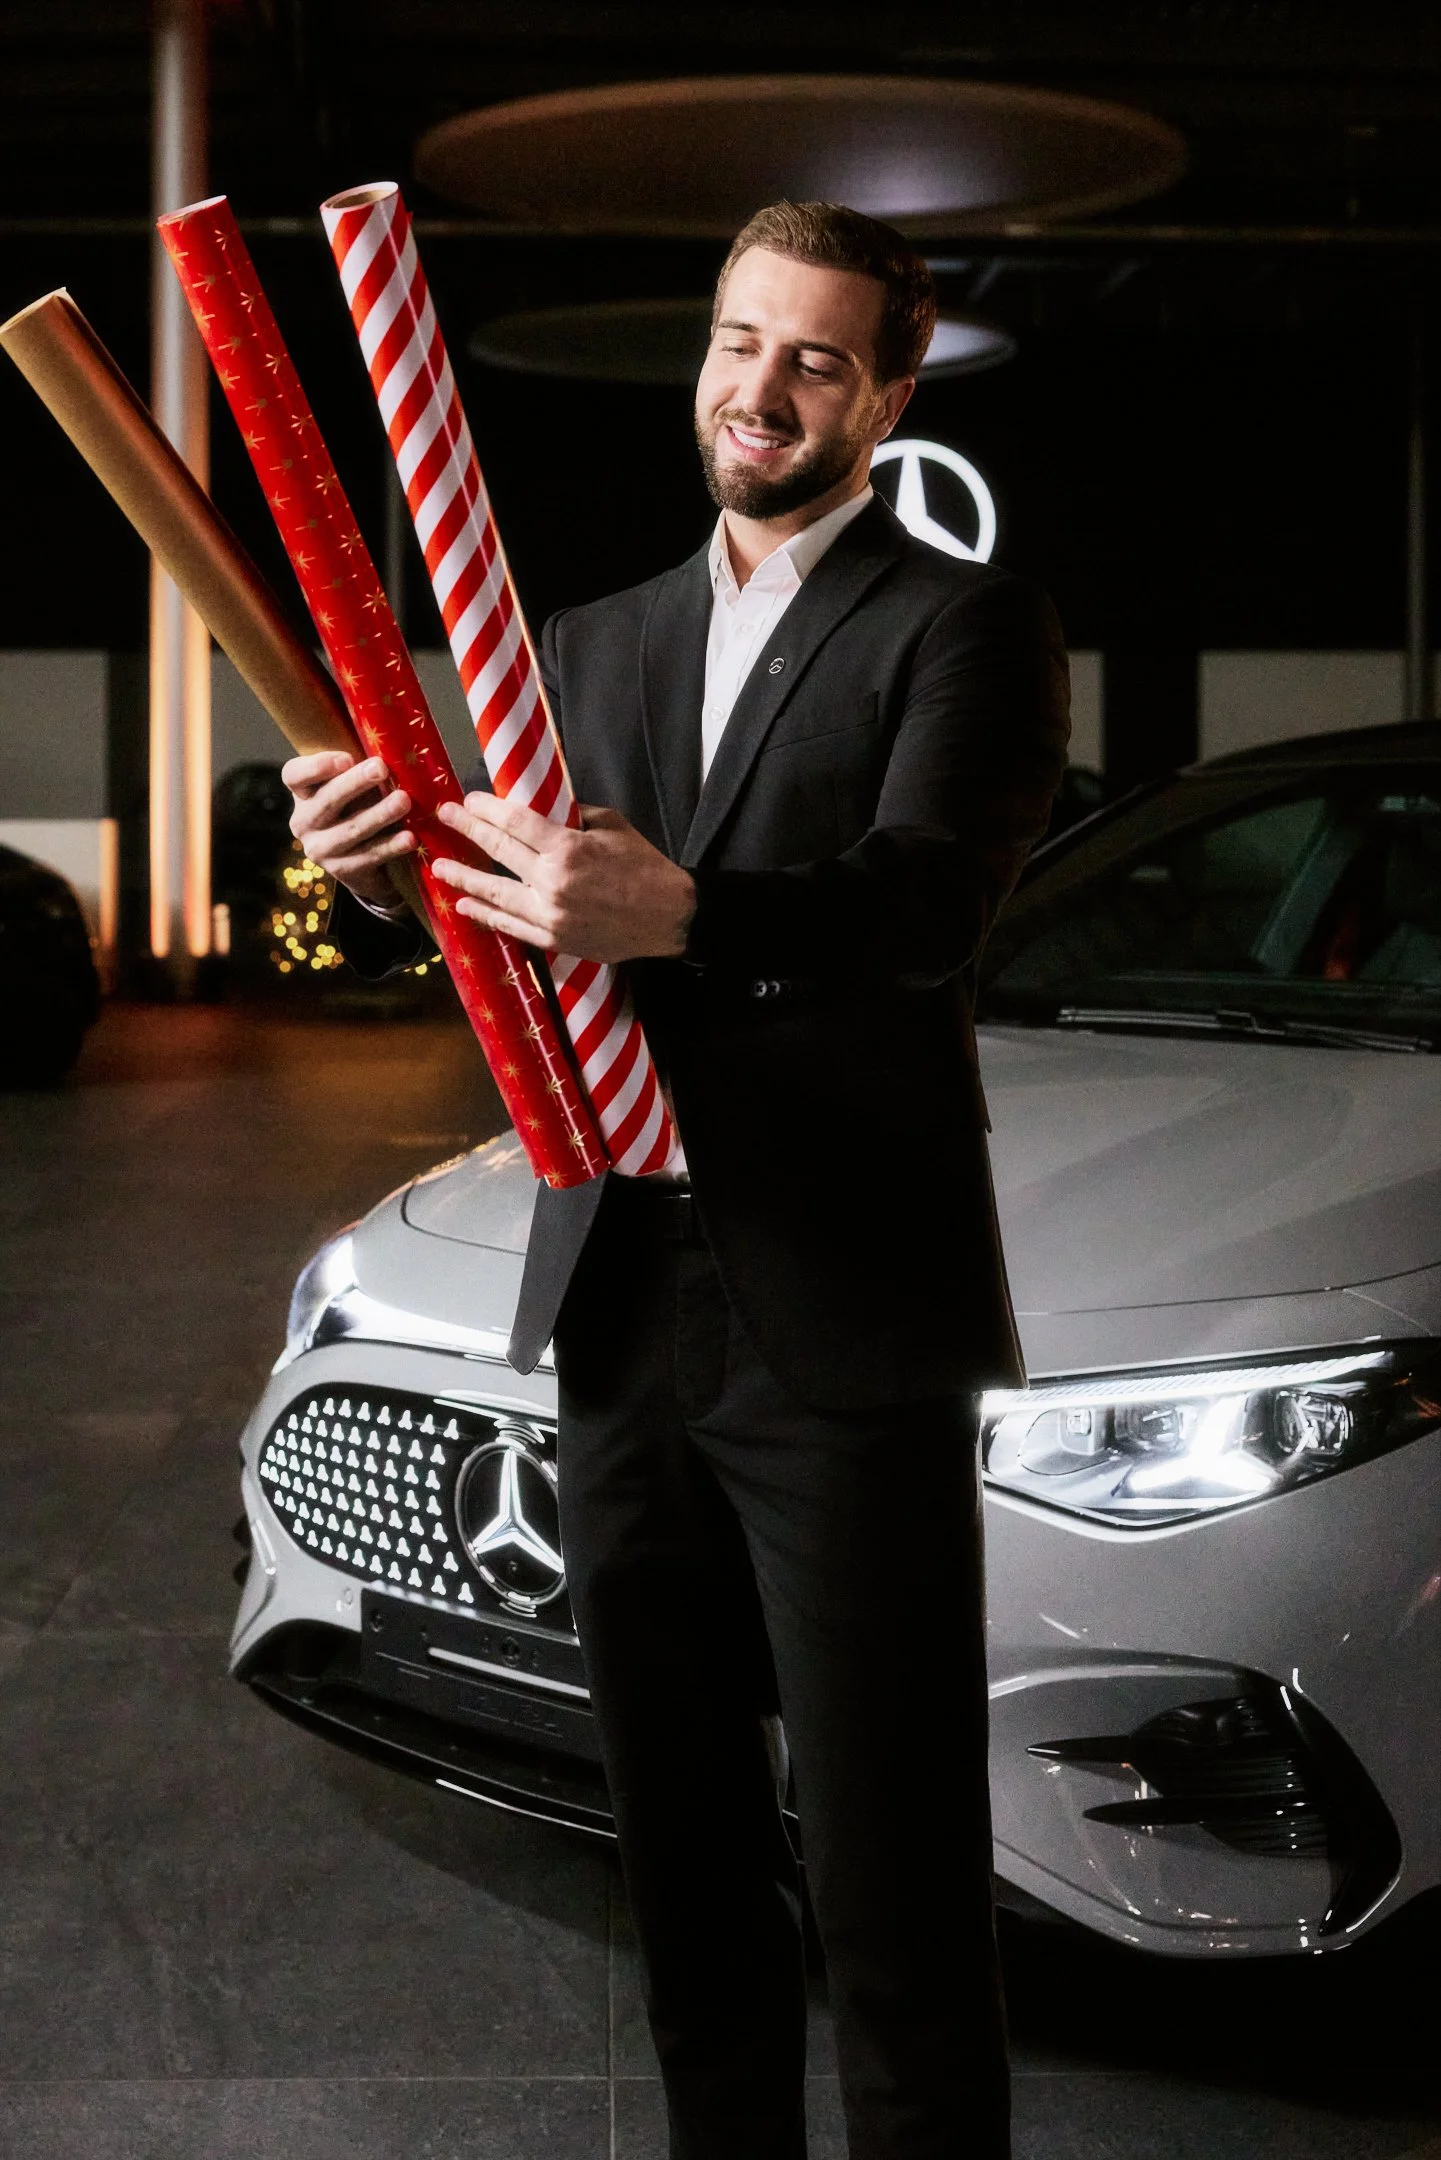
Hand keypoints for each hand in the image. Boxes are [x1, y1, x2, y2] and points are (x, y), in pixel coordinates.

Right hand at [282, 751, 415, 911]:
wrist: (362, 862)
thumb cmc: (360, 807)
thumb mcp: (352, 785)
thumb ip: (359, 764)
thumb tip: (391, 730)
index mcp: (302, 793)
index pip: (294, 775)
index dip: (316, 767)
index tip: (345, 758)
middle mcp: (303, 821)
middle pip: (326, 800)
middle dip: (355, 783)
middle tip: (382, 767)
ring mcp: (320, 848)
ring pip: (351, 829)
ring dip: (379, 814)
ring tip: (404, 801)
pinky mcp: (341, 870)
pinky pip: (368, 856)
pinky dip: (391, 846)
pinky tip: (410, 838)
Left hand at [432, 794, 695, 962]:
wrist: (668, 917)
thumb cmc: (644, 866)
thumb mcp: (612, 826)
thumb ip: (572, 816)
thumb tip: (538, 808)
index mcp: (568, 849)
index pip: (513, 823)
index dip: (485, 809)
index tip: (467, 801)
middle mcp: (552, 882)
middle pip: (497, 851)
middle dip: (466, 831)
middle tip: (442, 818)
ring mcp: (550, 915)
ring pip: (495, 894)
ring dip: (464, 878)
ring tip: (439, 868)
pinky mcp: (554, 940)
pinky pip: (511, 926)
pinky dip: (486, 915)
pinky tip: (465, 905)